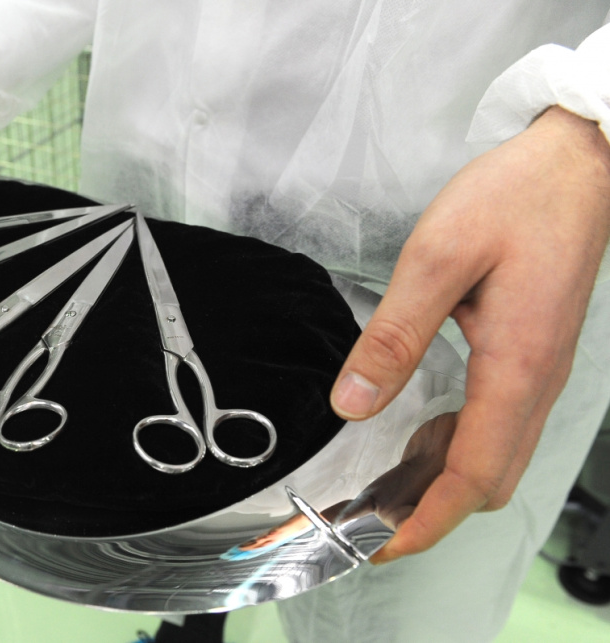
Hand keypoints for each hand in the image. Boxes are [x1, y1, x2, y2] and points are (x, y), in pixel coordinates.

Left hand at [329, 107, 609, 562]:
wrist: (580, 163)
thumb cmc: (516, 199)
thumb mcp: (437, 258)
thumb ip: (393, 335)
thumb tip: (353, 402)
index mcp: (516, 368)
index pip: (473, 475)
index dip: (425, 519)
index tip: (379, 544)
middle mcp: (537, 383)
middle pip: (489, 480)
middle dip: (431, 511)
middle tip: (370, 517)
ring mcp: (541, 372)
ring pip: (497, 457)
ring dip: (443, 481)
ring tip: (385, 486)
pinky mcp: (534, 356)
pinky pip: (500, 424)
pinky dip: (459, 446)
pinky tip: (421, 435)